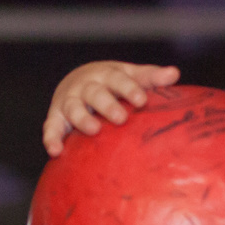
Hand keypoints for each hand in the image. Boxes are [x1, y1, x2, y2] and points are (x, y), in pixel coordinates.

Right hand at [42, 61, 178, 155]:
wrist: (76, 81)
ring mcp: (69, 101)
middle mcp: (86, 86)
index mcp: (106, 75)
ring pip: (73, 108)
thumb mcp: (130, 76)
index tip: (142, 100)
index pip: (118, 79)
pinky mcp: (56, 118)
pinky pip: (51, 128)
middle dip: (107, 104)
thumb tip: (174, 74)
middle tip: (121, 117)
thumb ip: (150, 77)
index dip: (129, 89)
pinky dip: (51, 138)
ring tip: (94, 130)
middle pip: (95, 93)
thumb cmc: (112, 82)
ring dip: (82, 119)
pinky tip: (56, 151)